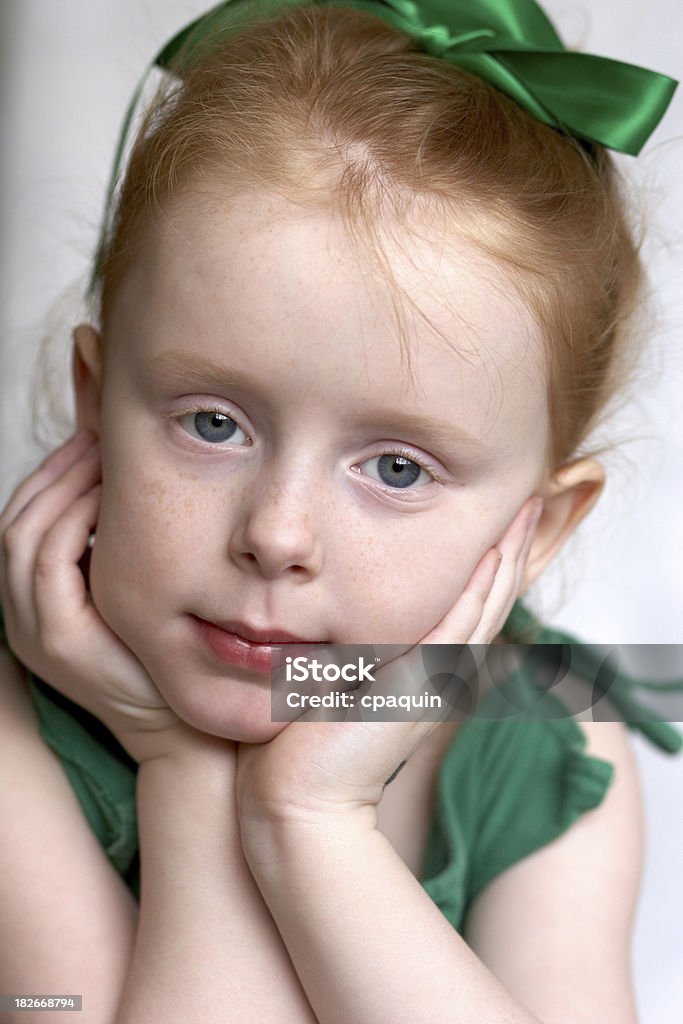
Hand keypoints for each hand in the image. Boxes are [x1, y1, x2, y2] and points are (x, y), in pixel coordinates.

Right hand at [0, 430, 196, 763]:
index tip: (88, 442)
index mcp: (33, 604)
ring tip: (102, 460)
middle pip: (14, 521)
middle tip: (95, 439)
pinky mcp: (57, 642)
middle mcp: (20, 617)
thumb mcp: (129, 594)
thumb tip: (124, 489)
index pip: (22, 522)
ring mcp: (32, 631)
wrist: (177, 725)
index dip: (49, 476)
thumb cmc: (163, 654)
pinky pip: (50, 563)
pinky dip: (72, 522)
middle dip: (53, 472)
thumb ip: (112, 551)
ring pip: (22, 535)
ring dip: (62, 487)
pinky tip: (106, 500)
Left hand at [235, 496, 542, 830]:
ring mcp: (434, 680)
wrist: (297, 799)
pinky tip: (495, 556)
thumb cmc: (300, 748)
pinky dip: (479, 591)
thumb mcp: (330, 684)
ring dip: (507, 557)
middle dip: (510, 549)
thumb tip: (323, 625)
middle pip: (488, 599)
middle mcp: (438, 674)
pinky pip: (459, 628)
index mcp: (423, 672)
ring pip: (483, 606)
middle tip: (532, 502)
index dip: (489, 564)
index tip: (500, 521)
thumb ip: (342, 655)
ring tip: (528, 513)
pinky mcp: (419, 686)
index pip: (466, 606)